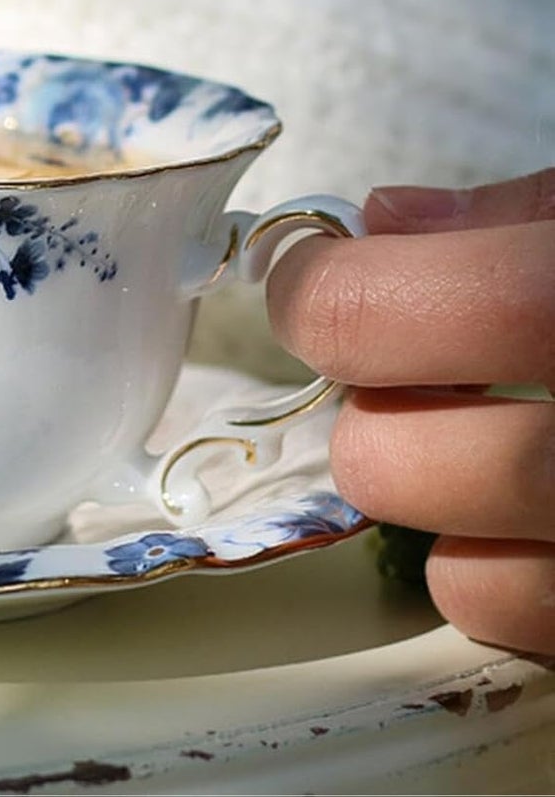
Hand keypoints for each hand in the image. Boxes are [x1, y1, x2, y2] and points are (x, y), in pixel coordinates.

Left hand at [268, 167, 554, 654]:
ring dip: (428, 491)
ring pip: (445, 563)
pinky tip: (525, 509)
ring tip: (481, 431)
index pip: (376, 314)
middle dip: (372, 402)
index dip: (317, 296)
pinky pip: (509, 620)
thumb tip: (387, 219)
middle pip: (384, 458)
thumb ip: (519, 213)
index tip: (309, 282)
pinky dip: (489, 569)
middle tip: (413, 362)